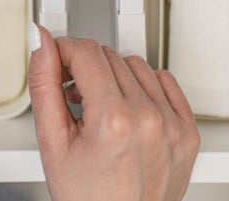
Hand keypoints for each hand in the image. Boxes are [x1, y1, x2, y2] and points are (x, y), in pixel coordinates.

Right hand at [28, 25, 199, 200]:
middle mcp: (148, 118)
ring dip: (113, 76)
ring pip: (137, 65)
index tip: (54, 60)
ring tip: (98, 105)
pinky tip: (127, 107)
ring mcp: (173, 125)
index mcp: (113, 119)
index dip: (62, 50)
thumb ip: (43, 84)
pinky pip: (167, 83)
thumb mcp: (51, 141)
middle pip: (109, 56)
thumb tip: (40, 42)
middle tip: (70, 95)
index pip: (86, 52)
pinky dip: (145, 86)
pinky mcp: (188, 133)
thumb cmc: (86, 197)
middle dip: (83, 68)